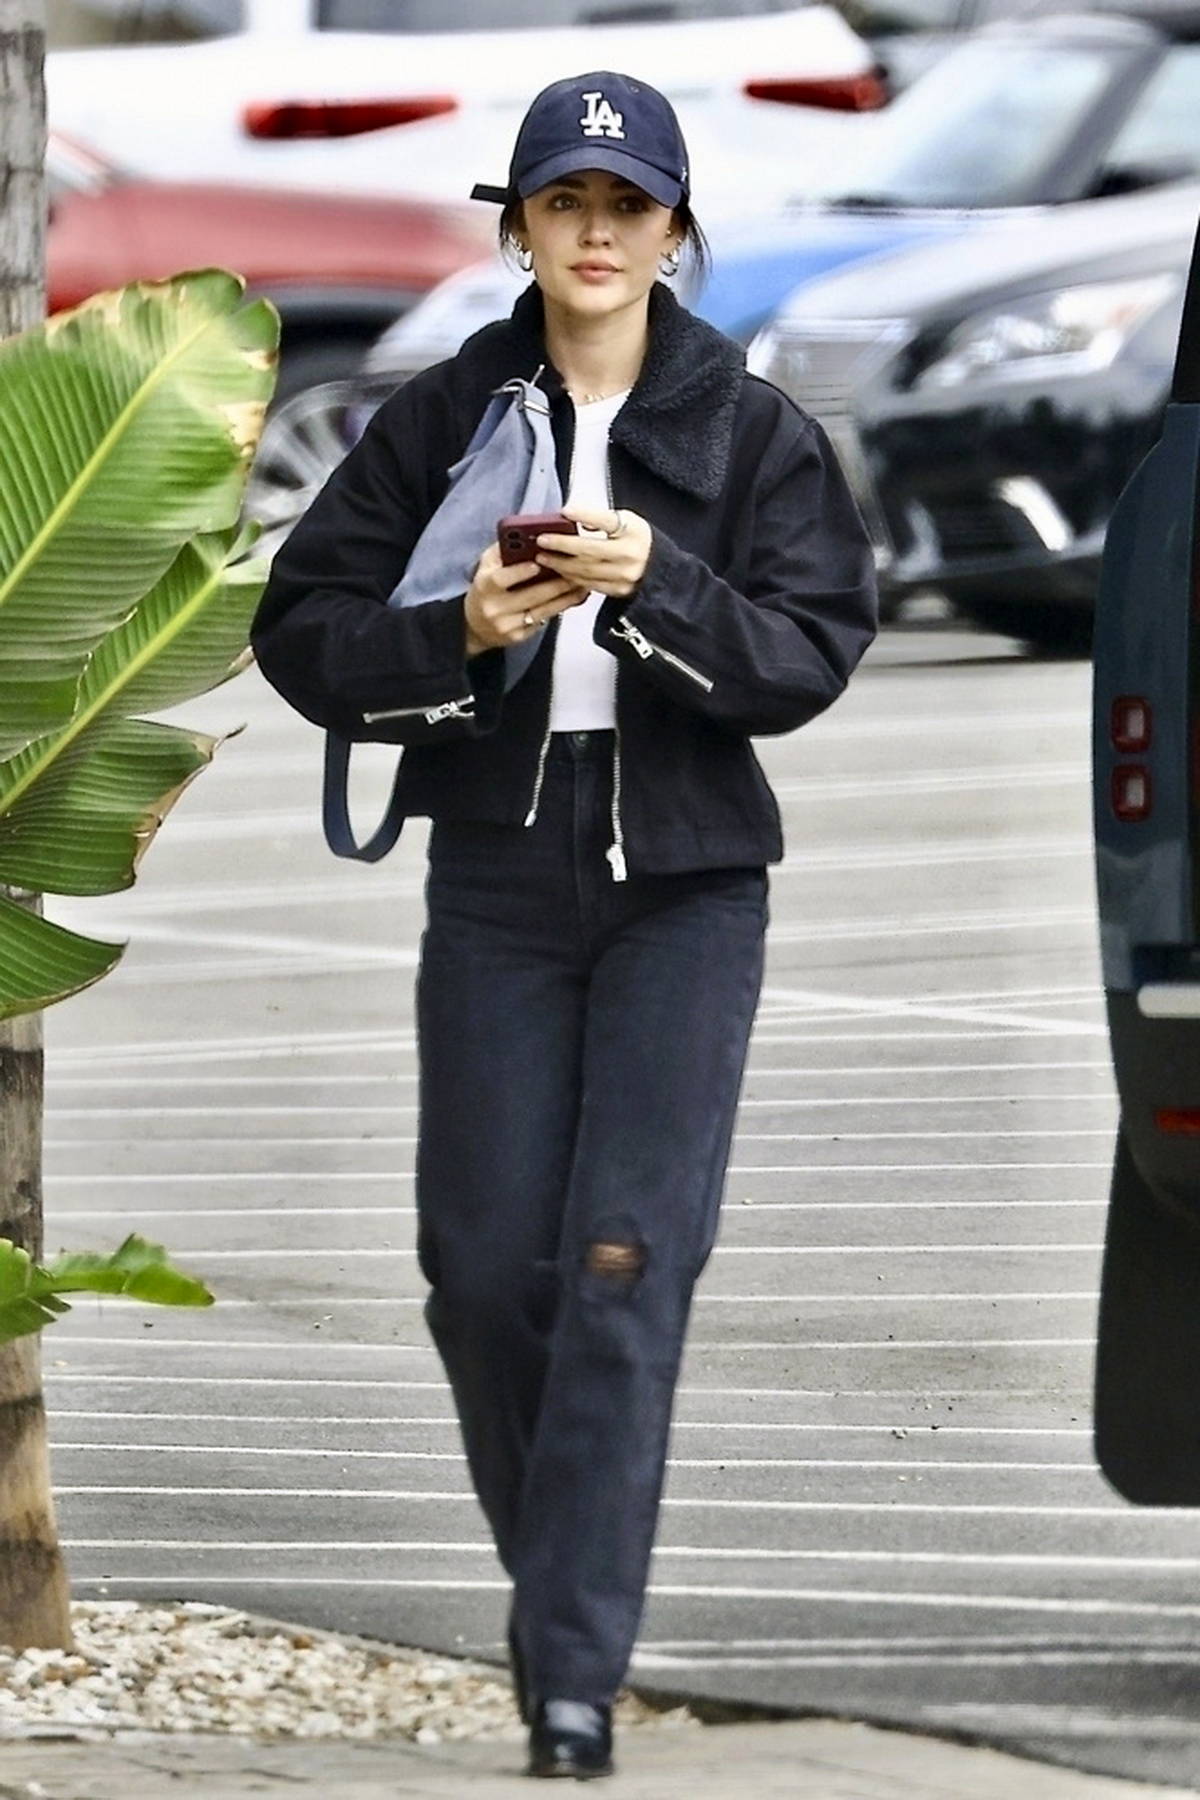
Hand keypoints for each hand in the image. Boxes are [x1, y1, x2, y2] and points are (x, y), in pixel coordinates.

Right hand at [464, 542, 587, 657]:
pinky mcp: (519, 637)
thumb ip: (502, 550)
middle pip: (531, 596)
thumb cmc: (485, 590)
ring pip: (543, 610)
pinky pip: (545, 620)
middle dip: (557, 583)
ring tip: (583, 584)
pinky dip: (561, 608)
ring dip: (566, 597)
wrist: (476, 626)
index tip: (538, 563)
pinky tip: (574, 598)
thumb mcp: (486, 567)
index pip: (501, 579)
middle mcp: (495, 608)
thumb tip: (525, 534)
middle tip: (577, 571)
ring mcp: (507, 625)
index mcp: (484, 586)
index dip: (520, 571)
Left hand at [532, 505, 651, 597]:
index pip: (607, 521)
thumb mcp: (626, 520)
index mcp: (634, 531)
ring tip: (544, 557)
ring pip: (586, 570)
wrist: (658, 567)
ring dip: (561, 564)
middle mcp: (631, 554)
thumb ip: (601, 519)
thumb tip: (573, 517)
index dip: (585, 515)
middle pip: (590, 550)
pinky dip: (572, 577)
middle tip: (542, 541)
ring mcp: (625, 575)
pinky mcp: (619, 590)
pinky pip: (590, 584)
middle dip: (562, 545)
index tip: (564, 511)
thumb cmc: (636, 540)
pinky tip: (559, 571)